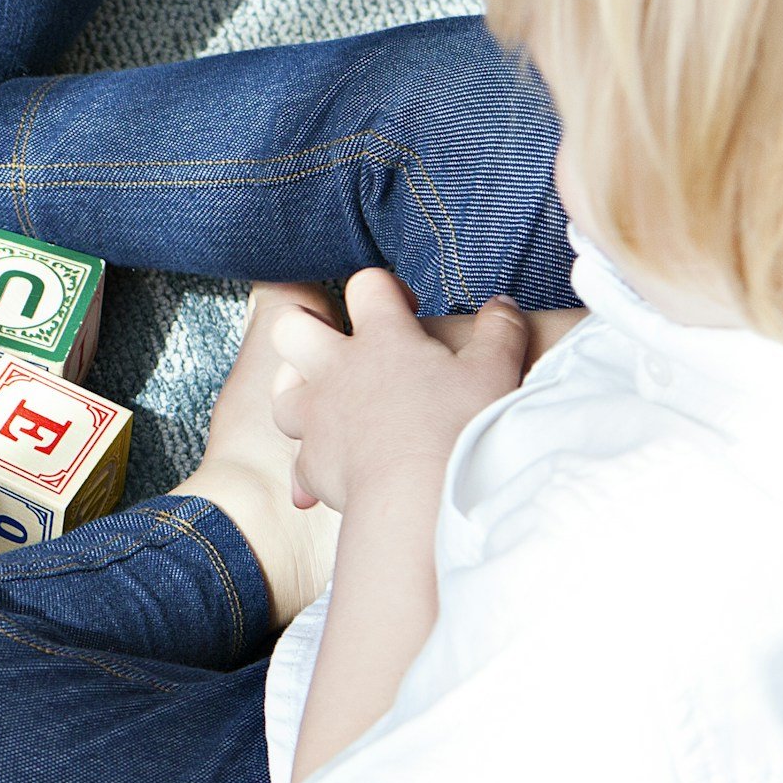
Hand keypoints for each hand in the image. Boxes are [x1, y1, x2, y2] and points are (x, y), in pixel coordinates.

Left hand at [270, 269, 527, 511]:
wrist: (420, 496)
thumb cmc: (460, 428)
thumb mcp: (495, 371)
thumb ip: (499, 331)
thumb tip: (501, 305)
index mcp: (382, 338)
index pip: (365, 286)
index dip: (383, 288)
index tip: (406, 310)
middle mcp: (337, 370)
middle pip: (290, 327)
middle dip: (305, 325)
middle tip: (335, 341)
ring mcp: (316, 417)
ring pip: (281, 390)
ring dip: (296, 391)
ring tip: (323, 400)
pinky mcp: (310, 463)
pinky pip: (297, 461)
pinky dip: (308, 466)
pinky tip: (324, 476)